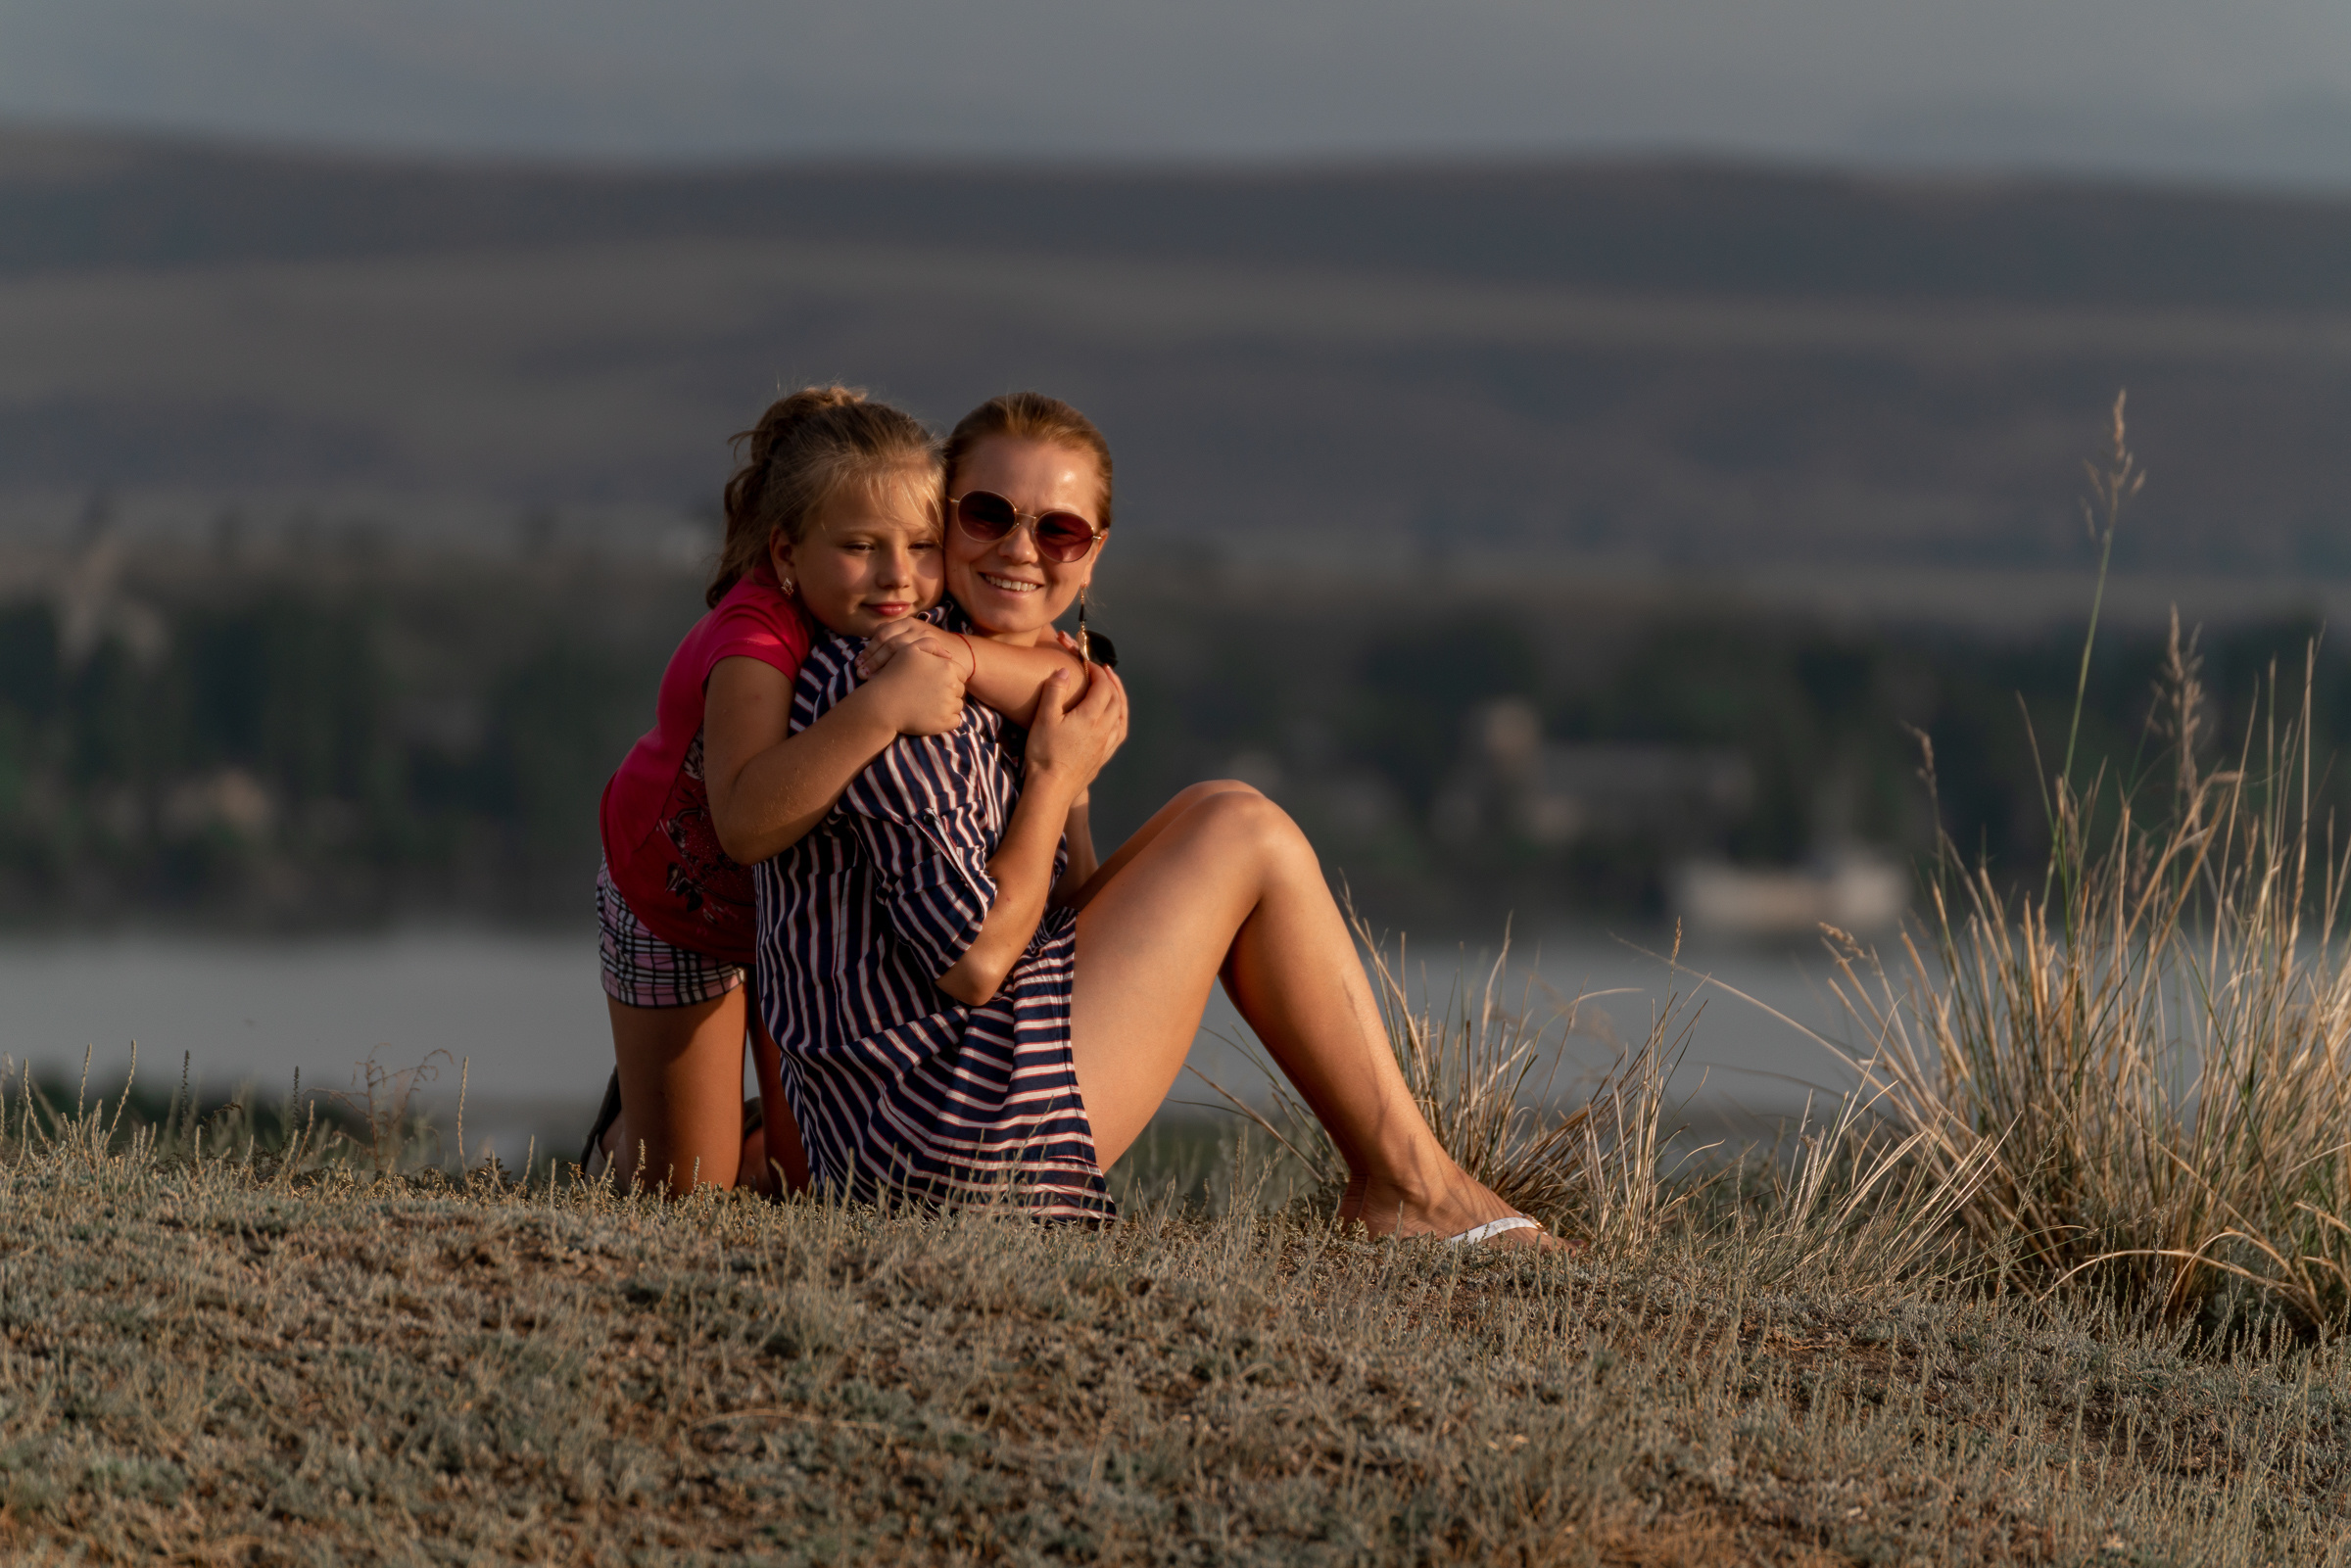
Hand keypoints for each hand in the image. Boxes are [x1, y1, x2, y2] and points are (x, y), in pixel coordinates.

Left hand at [857, 618, 959, 680]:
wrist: (962, 654)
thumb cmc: (931, 653)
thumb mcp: (913, 642)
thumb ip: (894, 645)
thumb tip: (866, 657)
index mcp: (906, 623)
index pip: (880, 634)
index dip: (868, 649)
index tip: (858, 664)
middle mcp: (914, 626)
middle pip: (886, 641)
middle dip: (871, 658)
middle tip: (860, 673)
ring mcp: (925, 637)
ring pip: (896, 648)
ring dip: (880, 664)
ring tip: (869, 679)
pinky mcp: (934, 650)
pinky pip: (912, 659)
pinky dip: (898, 670)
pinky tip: (891, 681)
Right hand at [860, 640, 965, 736]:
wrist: (882, 704)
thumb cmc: (894, 675)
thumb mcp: (909, 650)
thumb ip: (930, 645)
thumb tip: (949, 655)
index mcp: (947, 666)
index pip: (960, 673)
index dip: (947, 677)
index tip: (932, 682)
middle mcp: (952, 685)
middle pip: (959, 689)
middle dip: (947, 691)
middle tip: (928, 694)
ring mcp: (949, 704)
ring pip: (957, 705)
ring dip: (946, 706)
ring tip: (927, 705)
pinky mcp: (945, 722)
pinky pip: (955, 721)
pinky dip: (945, 720)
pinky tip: (931, 716)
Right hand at [1023, 665, 1126, 793]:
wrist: (1052, 788)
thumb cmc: (1045, 752)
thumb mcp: (1044, 718)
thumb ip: (1055, 691)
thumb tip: (1065, 670)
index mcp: (1091, 716)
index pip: (1103, 686)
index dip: (1097, 672)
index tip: (1088, 664)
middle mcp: (1104, 729)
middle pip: (1116, 699)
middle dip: (1111, 681)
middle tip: (1103, 670)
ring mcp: (1106, 744)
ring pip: (1122, 715)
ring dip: (1119, 698)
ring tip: (1114, 689)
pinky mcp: (1104, 756)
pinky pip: (1120, 732)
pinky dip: (1121, 718)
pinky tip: (1116, 718)